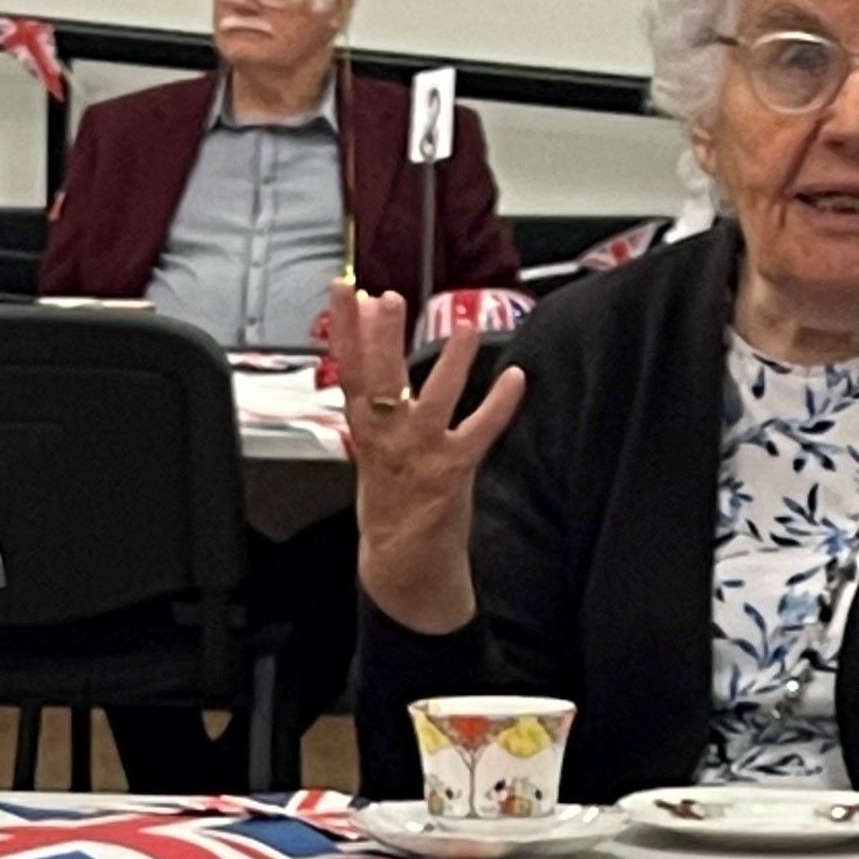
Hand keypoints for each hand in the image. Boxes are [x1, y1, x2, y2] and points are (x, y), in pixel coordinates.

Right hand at [332, 283, 527, 635]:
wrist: (403, 565)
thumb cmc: (388, 506)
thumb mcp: (365, 454)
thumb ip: (367, 408)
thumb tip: (363, 364)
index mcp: (365, 431)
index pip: (347, 370)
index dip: (344, 330)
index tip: (346, 293)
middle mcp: (389, 439)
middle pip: (380, 379)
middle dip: (382, 337)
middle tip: (387, 299)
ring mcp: (421, 454)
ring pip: (434, 400)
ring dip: (449, 361)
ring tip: (462, 325)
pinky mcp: (453, 471)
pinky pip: (480, 431)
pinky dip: (499, 404)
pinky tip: (514, 377)